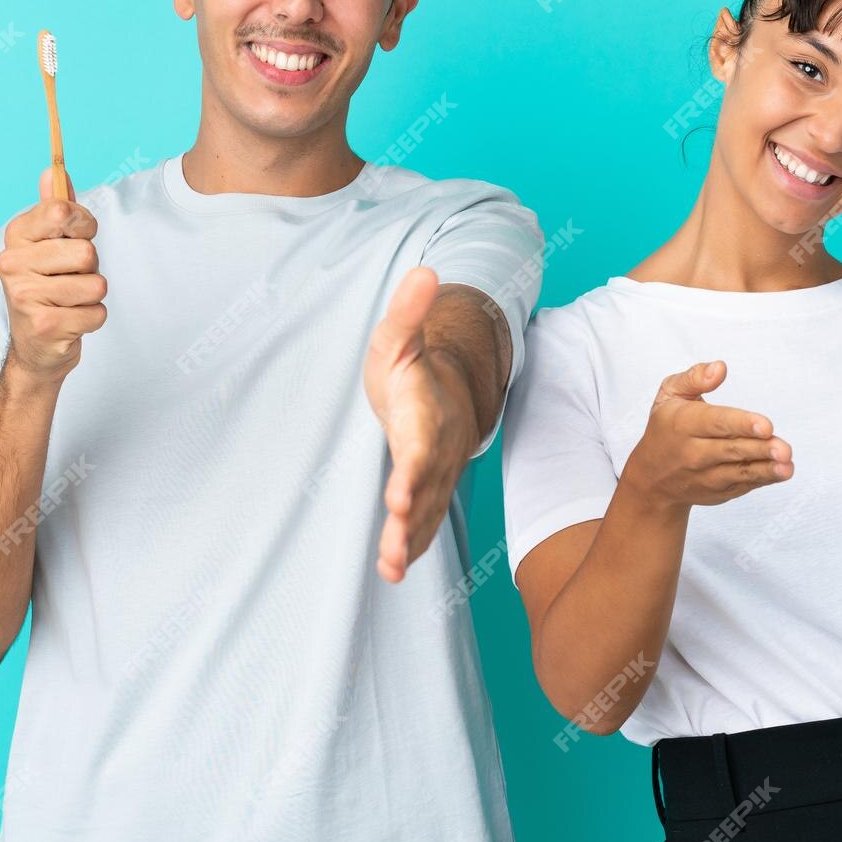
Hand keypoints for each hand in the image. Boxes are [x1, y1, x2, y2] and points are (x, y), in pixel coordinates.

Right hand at [0, 165, 106, 381]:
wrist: (34, 348)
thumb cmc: (48, 287)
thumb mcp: (49, 245)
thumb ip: (55, 208)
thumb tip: (53, 170)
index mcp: (15, 236)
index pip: (62, 211)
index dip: (83, 224)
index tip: (76, 236)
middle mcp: (12, 263)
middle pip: (86, 252)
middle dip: (90, 267)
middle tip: (69, 279)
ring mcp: (25, 296)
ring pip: (96, 283)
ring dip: (92, 296)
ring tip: (69, 301)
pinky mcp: (44, 325)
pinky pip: (97, 313)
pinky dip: (92, 319)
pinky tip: (70, 322)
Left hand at [364, 267, 477, 583]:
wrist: (448, 388)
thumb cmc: (414, 364)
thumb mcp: (399, 335)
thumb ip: (408, 311)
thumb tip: (425, 270)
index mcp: (428, 413)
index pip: (422, 446)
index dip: (413, 471)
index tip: (399, 495)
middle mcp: (438, 449)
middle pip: (426, 490)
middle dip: (412, 520)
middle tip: (395, 547)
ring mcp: (438, 474)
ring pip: (428, 513)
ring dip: (411, 542)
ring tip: (393, 568)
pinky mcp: (430, 491)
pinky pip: (426, 522)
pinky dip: (414, 545)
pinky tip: (394, 570)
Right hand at [618, 361, 791, 512]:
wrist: (652, 478)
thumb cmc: (667, 426)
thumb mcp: (669, 394)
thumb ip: (694, 377)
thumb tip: (720, 368)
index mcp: (684, 424)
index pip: (715, 422)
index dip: (741, 424)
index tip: (766, 425)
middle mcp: (693, 453)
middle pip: (731, 449)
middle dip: (760, 449)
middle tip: (784, 449)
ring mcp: (706, 476)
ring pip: (739, 472)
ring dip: (766, 470)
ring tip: (787, 467)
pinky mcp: (718, 492)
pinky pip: (742, 485)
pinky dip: (762, 479)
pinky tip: (780, 472)